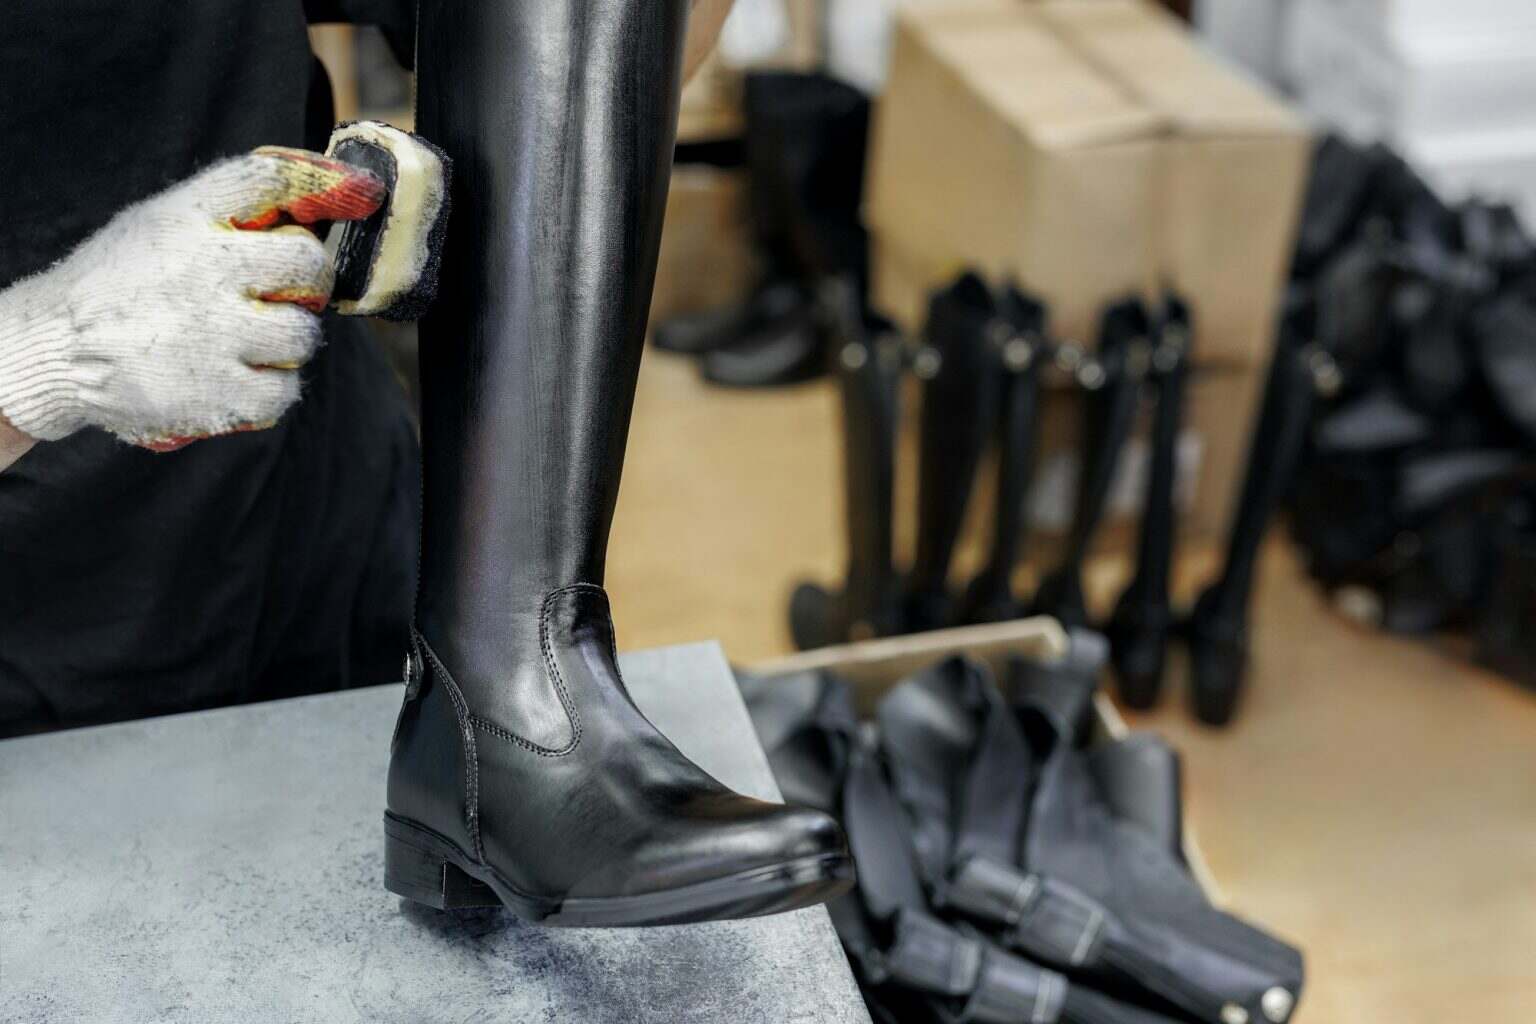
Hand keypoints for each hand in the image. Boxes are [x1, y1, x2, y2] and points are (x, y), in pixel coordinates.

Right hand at [0, 147, 383, 451]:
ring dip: (288, 341)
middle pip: (306, 263)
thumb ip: (228, 213)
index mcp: (186, 219)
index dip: (326, 181)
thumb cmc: (120, 285)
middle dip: (307, 282)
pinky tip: (243, 377)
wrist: (56, 347)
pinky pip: (285, 391)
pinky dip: (273, 389)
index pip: (267, 178)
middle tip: (283, 295)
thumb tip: (316, 201)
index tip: (361, 189)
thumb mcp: (160, 223)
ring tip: (248, 340)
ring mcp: (214, 333)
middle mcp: (205, 271)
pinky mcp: (218, 392)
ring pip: (303, 334)